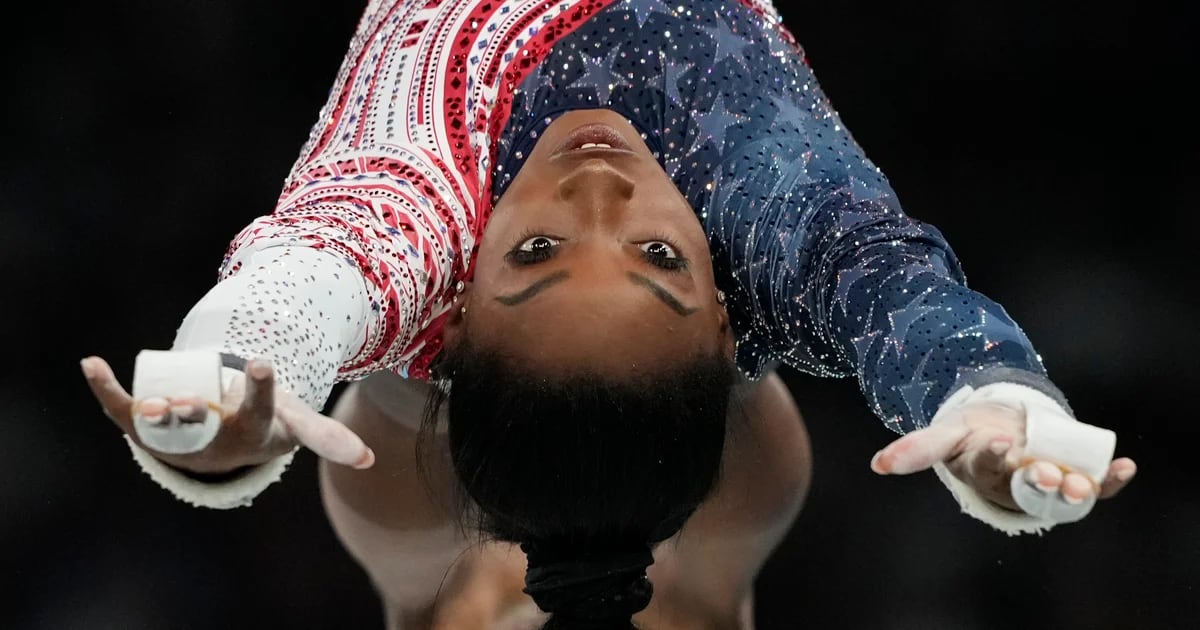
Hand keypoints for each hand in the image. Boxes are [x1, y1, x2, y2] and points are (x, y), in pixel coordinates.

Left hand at [82, 355, 374, 474]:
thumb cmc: (261, 427)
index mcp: (251, 432)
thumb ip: (330, 440)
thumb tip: (369, 462)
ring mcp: (177, 435)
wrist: (218, 451)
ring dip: (150, 414)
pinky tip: (90, 363)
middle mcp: (210, 439)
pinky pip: (121, 411)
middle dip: (193, 415)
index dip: (260, 388)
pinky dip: (104, 387)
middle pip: (202, 425)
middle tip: (187, 405)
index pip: (259, 410)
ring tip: (147, 402)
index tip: (261, 362)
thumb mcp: (294, 428)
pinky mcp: (146, 431)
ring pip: (161, 424)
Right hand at [869, 402, 1135, 512]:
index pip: (986, 466)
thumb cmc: (972, 433)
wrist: (1005, 429)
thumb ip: (915, 449)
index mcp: (983, 468)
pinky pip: (1096, 485)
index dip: (994, 457)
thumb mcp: (944, 434)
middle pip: (1028, 486)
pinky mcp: (1075, 478)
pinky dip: (1111, 479)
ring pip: (1062, 493)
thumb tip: (877, 466)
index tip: (1001, 445)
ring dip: (1075, 490)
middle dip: (1038, 481)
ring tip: (1081, 483)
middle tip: (1047, 472)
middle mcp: (1016, 481)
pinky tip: (1125, 468)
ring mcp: (1047, 480)